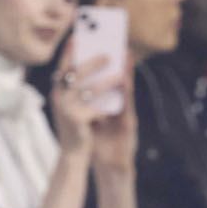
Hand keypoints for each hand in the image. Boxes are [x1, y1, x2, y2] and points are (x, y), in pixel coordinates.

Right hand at [48, 40, 121, 157]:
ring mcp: (65, 109)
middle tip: (109, 54)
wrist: (73, 152)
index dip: (69, 52)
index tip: (78, 37)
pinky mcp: (76, 121)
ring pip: (88, 90)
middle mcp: (58, 98)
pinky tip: (121, 97)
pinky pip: (96, 107)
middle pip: (75, 74)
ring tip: (121, 75)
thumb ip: (78, 87)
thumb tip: (95, 62)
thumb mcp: (75, 103)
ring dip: (106, 81)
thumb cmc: (78, 124)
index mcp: (57, 91)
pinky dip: (108, 101)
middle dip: (93, 63)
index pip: (62, 67)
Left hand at [90, 52, 137, 174]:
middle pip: (117, 80)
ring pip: (125, 89)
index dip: (102, 63)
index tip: (97, 44)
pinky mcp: (128, 124)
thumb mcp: (92, 119)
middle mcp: (118, 106)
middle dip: (116, 61)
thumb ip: (90, 104)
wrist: (110, 166)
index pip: (105, 80)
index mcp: (108, 104)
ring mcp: (125, 114)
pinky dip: (126, 91)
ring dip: (126, 71)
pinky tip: (123, 79)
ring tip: (124, 53)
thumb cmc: (100, 143)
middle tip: (113, 41)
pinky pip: (127, 105)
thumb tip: (78, 85)